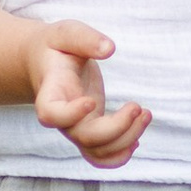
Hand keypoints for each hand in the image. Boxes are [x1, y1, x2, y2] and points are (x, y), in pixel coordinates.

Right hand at [30, 21, 150, 169]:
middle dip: (116, 128)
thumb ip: (85, 39)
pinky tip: (136, 139)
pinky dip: (118, 156)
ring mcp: (75, 127)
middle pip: (84, 137)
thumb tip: (109, 49)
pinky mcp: (88, 130)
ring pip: (96, 150)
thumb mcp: (66, 33)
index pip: (51, 115)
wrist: (45, 63)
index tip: (91, 101)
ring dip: (126, 140)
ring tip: (145, 115)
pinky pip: (100, 156)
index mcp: (51, 92)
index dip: (70, 115)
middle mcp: (61, 117)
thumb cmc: (56, 47)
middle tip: (137, 106)